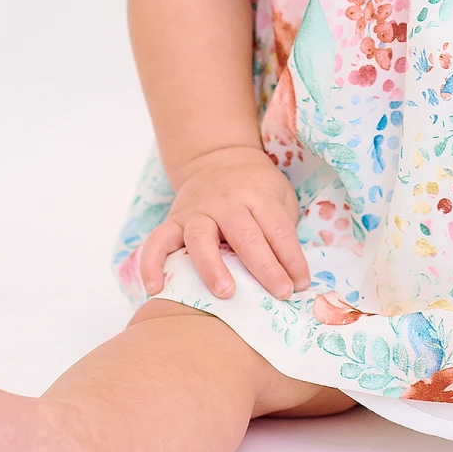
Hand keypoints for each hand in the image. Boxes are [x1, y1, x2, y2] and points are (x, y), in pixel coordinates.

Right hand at [139, 145, 310, 300]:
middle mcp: (226, 202)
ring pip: (201, 238)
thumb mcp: (279, 196)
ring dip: (212, 267)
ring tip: (224, 293)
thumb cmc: (256, 187)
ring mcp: (197, 211)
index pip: (277, 229)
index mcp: (258, 195)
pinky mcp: (173, 220)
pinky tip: (155, 288)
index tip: (300, 284)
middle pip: (245, 236)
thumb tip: (295, 274)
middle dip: (264, 267)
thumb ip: (284, 228)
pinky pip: (157, 241)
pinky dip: (151, 264)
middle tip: (279, 293)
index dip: (291, 258)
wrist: (218, 158)